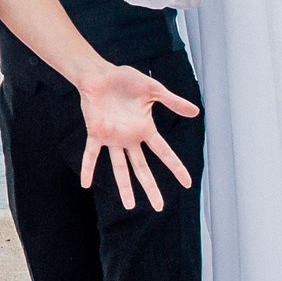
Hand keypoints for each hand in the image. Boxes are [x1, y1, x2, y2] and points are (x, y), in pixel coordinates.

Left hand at [75, 63, 199, 209]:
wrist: (99, 73)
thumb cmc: (125, 79)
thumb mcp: (153, 89)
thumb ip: (172, 101)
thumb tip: (196, 112)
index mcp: (145, 129)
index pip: (164, 153)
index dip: (176, 167)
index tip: (188, 184)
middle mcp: (129, 138)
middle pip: (142, 168)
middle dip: (150, 187)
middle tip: (159, 207)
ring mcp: (112, 138)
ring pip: (120, 167)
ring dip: (124, 186)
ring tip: (130, 206)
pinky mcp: (96, 133)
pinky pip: (91, 154)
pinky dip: (88, 168)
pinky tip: (85, 184)